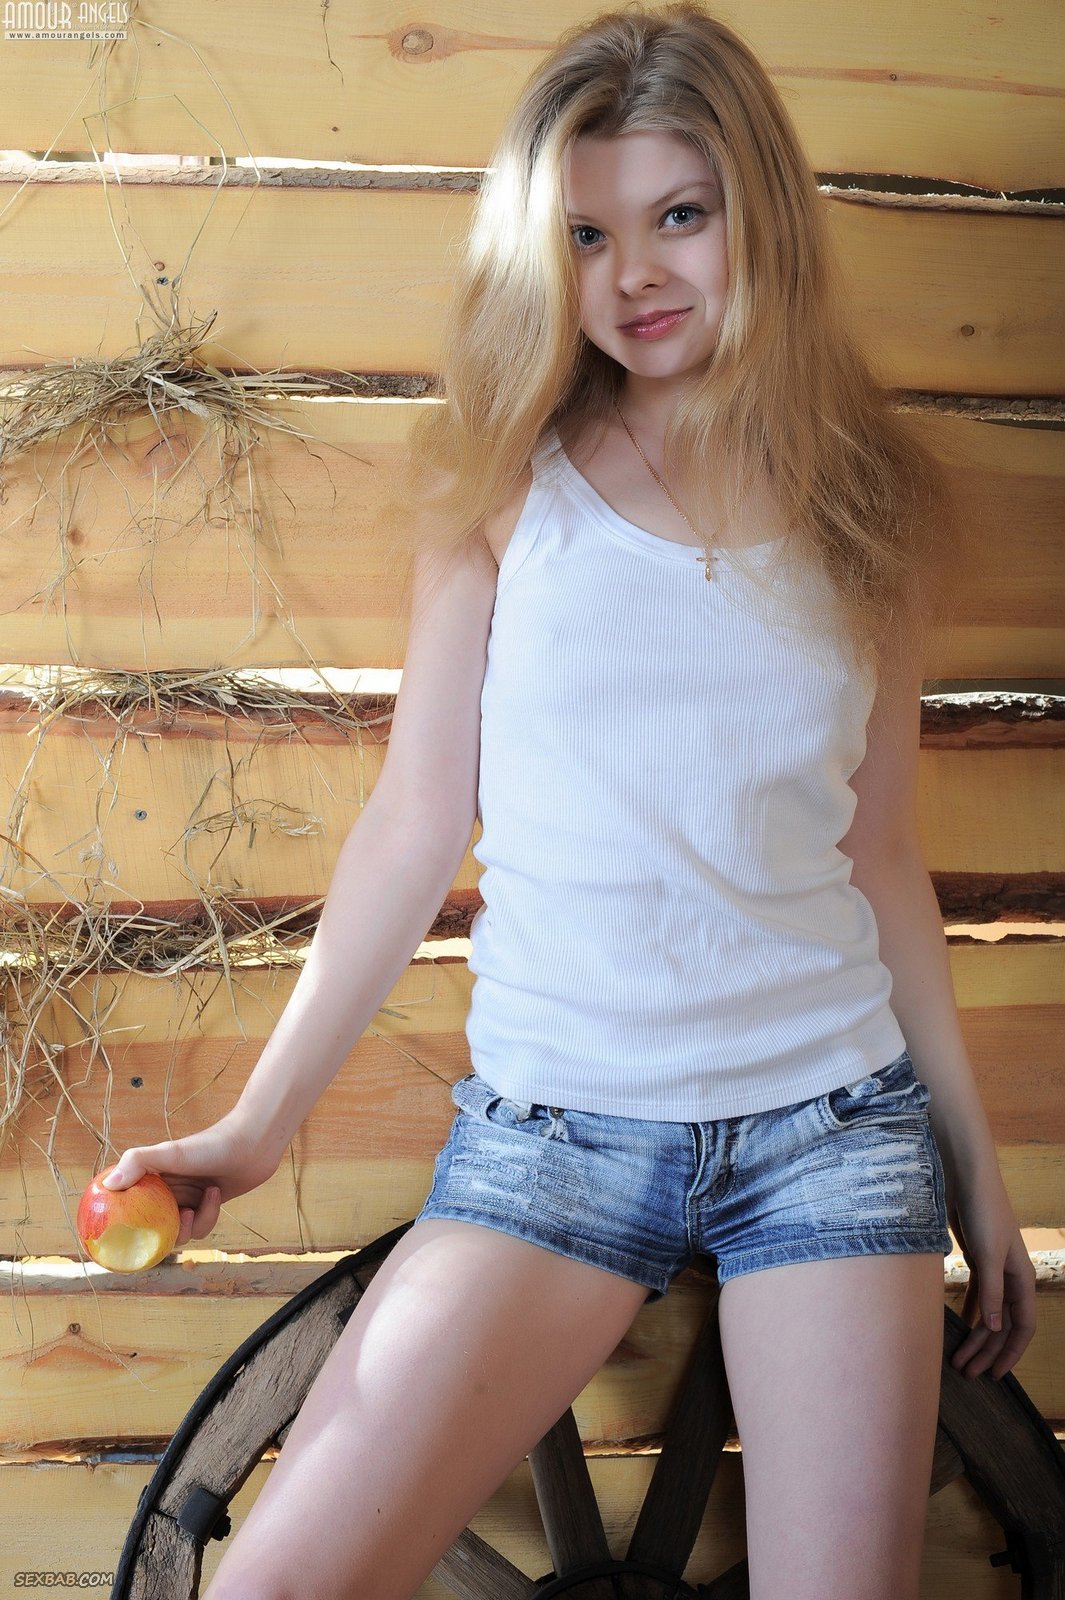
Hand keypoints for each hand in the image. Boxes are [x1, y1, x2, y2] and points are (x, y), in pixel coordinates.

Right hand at [100, 1111, 281, 1248]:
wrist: (253, 1142)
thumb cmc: (210, 1144)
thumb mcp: (171, 1152)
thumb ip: (138, 1162)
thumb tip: (107, 1184)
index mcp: (150, 1178)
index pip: (125, 1206)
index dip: (120, 1225)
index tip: (118, 1239)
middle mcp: (165, 1190)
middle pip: (151, 1227)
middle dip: (162, 1233)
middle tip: (175, 1224)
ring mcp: (187, 1198)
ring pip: (178, 1231)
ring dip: (191, 1224)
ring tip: (199, 1204)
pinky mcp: (206, 1206)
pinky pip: (200, 1227)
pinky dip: (208, 1216)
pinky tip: (215, 1194)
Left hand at [947, 1167, 1036, 1380]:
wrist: (967, 1178)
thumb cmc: (983, 1212)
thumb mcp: (988, 1254)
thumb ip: (992, 1292)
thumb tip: (995, 1328)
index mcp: (1021, 1278)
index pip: (1022, 1326)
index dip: (1011, 1352)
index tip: (995, 1375)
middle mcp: (1010, 1277)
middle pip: (1001, 1325)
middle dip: (986, 1351)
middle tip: (966, 1374)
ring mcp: (993, 1268)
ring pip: (987, 1312)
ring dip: (974, 1336)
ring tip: (957, 1359)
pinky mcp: (976, 1259)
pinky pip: (976, 1294)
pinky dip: (968, 1312)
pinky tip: (958, 1326)